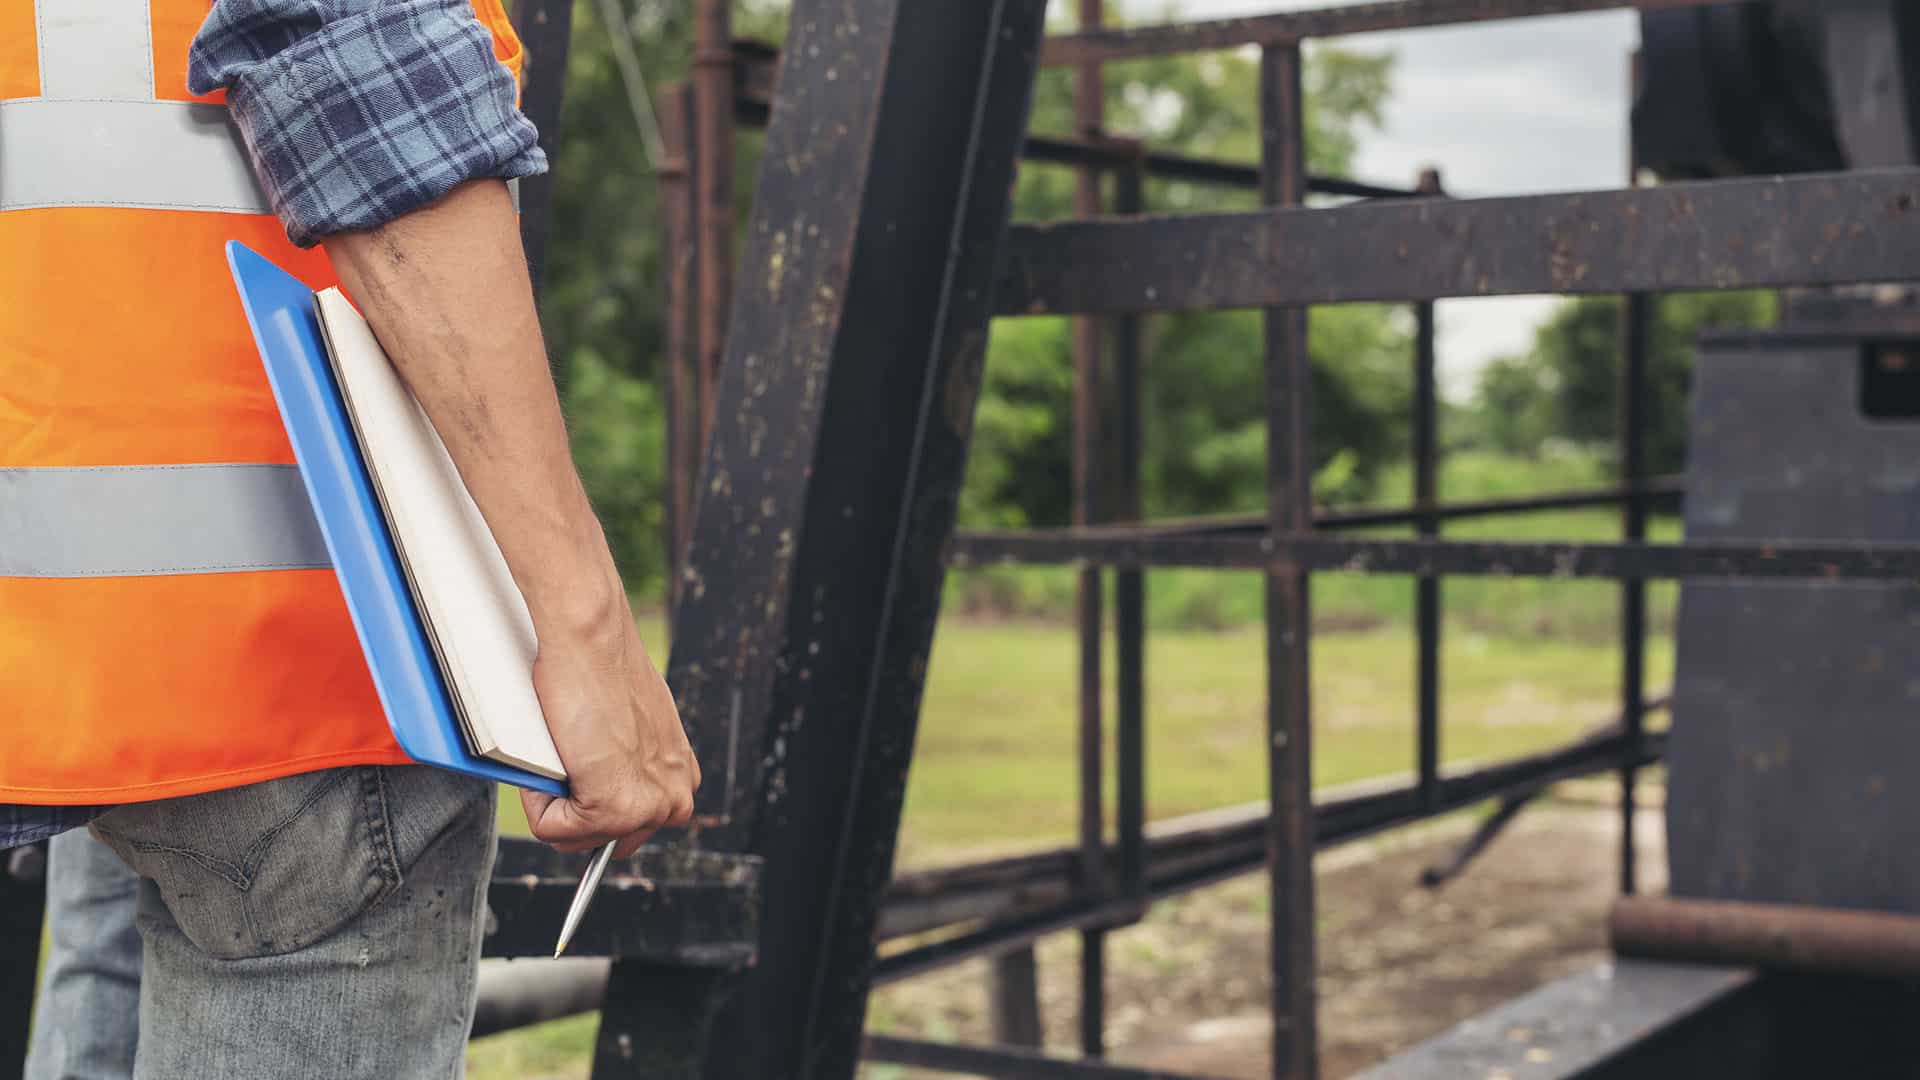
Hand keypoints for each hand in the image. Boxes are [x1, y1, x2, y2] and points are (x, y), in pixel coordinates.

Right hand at [520, 607, 698, 858]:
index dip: (592, 798)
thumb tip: (602, 772)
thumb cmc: (602, 671)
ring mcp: (646, 808)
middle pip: (605, 840)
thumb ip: (631, 758)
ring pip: (576, 838)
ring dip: (555, 803)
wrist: (593, 642)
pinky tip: (557, 754)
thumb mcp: (634, 723)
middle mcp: (673, 799)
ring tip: (565, 751)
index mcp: (679, 780)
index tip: (583, 764)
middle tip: (569, 759)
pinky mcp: (612, 808)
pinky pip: (552, 829)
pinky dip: (538, 799)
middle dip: (575, 810)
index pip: (631, 825)